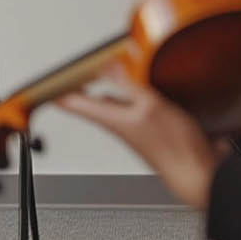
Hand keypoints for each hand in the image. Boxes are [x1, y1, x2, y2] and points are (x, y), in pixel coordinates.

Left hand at [56, 71, 224, 209]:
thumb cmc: (176, 149)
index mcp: (111, 118)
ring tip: (99, 67)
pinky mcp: (152, 128)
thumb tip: (105, 64)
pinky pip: (133, 105)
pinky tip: (137, 84)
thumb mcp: (150, 105)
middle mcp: (119, 122)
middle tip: (67, 69)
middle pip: (91, 100)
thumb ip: (128, 84)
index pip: (73, 102)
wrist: (200, 175)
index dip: (56, 88)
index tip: (41, 78)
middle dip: (79, 84)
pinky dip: (130, 91)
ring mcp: (134, 126)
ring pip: (113, 101)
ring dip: (106, 85)